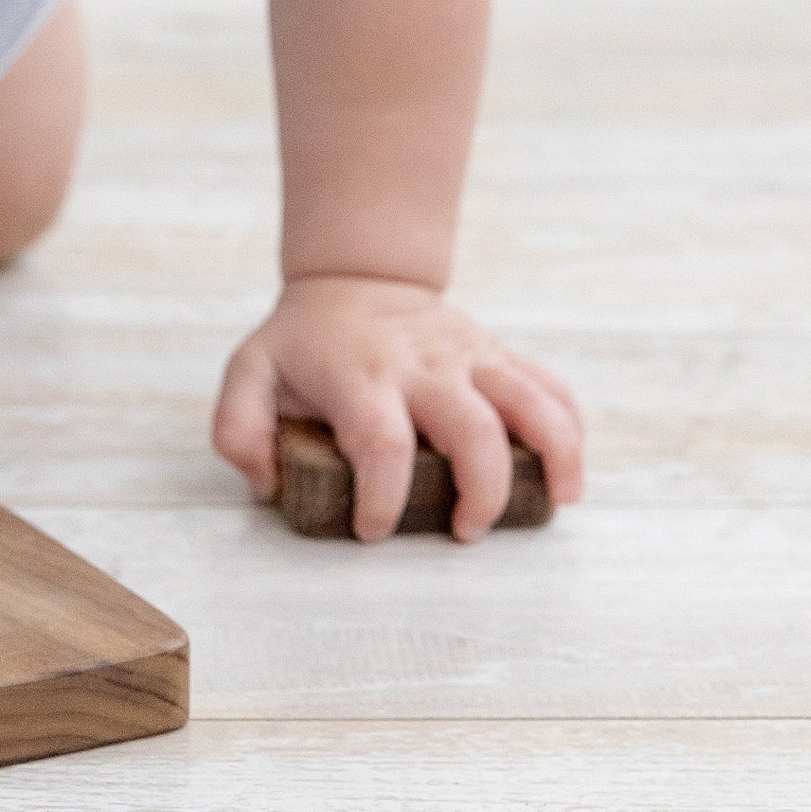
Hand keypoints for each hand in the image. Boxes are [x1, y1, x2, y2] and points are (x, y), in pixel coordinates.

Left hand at [210, 273, 585, 541]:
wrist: (354, 278)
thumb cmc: (304, 342)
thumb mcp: (250, 372)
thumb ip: (239, 428)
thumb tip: (266, 482)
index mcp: (361, 375)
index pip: (382, 443)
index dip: (383, 498)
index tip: (373, 530)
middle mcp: (423, 365)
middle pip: (473, 429)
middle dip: (480, 492)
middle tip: (464, 532)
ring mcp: (469, 356)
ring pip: (530, 403)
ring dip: (552, 458)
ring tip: (552, 504)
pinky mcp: (499, 356)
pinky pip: (551, 389)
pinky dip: (571, 431)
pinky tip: (568, 476)